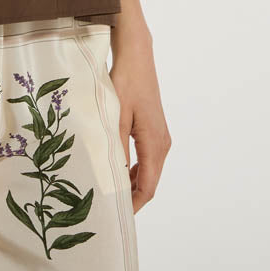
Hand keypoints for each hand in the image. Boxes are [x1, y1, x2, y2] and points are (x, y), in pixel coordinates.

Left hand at [110, 20, 170, 212]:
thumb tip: (112, 177)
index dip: (133, 205)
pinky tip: (116, 167)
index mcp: (155, 144)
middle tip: (107, 205)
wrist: (137, 54)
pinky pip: (146, 157)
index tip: (116, 216)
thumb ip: (116, 148)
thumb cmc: (126, 80)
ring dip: (131, 182)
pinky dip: (134, 168)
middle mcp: (162, 143)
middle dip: (131, 196)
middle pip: (149, 182)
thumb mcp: (116, 115)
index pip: (148, 187)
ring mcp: (160, 136)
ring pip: (148, 170)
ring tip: (108, 189)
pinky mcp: (154, 128)